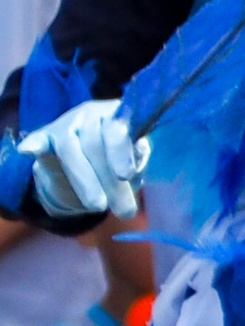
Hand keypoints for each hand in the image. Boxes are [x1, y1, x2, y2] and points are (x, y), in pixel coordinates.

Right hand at [23, 98, 144, 220]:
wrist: (88, 168)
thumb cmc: (118, 164)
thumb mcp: (134, 164)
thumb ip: (136, 163)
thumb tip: (132, 169)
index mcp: (117, 116)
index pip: (117, 129)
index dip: (120, 152)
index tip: (125, 175)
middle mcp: (91, 115)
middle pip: (93, 143)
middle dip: (109, 181)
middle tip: (123, 210)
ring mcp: (66, 124)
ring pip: (69, 148)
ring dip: (83, 179)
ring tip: (97, 206)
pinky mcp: (45, 137)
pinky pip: (38, 139)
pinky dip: (33, 144)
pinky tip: (26, 150)